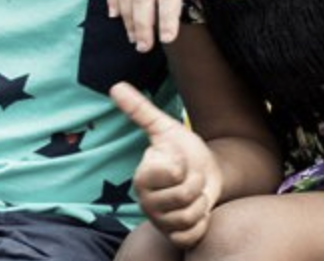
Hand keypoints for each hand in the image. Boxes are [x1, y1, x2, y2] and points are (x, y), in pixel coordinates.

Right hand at [111, 82, 220, 248]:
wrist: (207, 175)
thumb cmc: (184, 151)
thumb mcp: (165, 128)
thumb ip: (140, 110)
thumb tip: (115, 86)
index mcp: (142, 178)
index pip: (170, 174)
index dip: (182, 166)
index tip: (179, 161)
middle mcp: (147, 203)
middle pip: (183, 197)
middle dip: (196, 184)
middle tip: (190, 178)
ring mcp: (160, 222)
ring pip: (189, 217)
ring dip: (200, 204)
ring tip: (195, 195)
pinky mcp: (175, 237)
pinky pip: (191, 236)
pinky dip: (201, 224)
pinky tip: (198, 213)